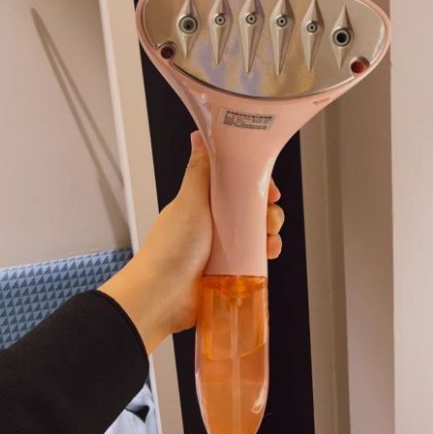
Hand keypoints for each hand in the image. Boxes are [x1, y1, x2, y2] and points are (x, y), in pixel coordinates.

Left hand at [101, 131, 284, 352]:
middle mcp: (214, 222)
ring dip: (270, 233)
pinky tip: (267, 255)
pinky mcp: (230, 269)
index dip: (255, 183)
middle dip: (267, 210)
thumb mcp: (189, 202)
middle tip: (268, 216)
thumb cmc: (170, 249)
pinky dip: (265, 255)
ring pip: (257, 233)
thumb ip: (200, 171)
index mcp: (203, 202)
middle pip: (251, 208)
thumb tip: (199, 136)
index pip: (236, 184)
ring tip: (268, 239)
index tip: (268, 187)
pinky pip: (255, 258)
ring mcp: (223, 247)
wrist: (163, 297)